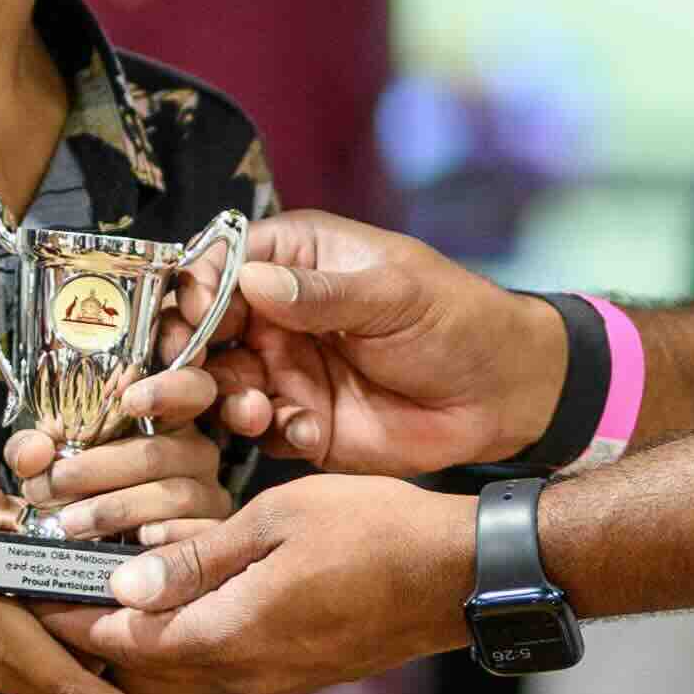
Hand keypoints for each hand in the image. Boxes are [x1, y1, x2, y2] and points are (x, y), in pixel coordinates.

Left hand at [4, 364, 234, 541]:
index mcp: (167, 421)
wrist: (98, 553)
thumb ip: (32, 451)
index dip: (167, 389)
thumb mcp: (52, 464)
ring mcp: (208, 496)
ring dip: (114, 509)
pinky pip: (193, 536)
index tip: (129, 400)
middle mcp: (195, 453)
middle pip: (155, 453)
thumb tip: (32, 454)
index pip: (189, 388)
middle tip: (53, 483)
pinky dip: (161, 539)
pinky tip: (134, 541)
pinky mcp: (210, 537)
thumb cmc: (84, 495)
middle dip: (97, 468)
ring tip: (70, 522)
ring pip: (170, 496)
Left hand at [61, 472, 478, 693]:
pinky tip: (195, 597)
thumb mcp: (275, 522)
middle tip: (60, 587)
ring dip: (154, 627)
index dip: (75, 618)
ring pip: (193, 657)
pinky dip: (199, 630)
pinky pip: (231, 657)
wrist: (457, 578)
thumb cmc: (374, 533)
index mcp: (229, 634)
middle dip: (105, 623)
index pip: (128, 636)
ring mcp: (277, 679)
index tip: (33, 598)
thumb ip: (197, 558)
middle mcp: (246, 672)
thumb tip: (124, 584)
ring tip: (117, 586)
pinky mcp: (303, 673)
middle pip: (154, 654)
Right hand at [197, 214, 566, 481]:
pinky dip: (273, 433)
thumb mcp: (393, 294)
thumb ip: (322, 293)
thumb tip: (252, 281)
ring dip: (226, 400)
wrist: (503, 393)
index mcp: (296, 260)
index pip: (220, 266)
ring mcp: (288, 369)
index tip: (194, 317)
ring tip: (255, 411)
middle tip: (191, 380)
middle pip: (204, 330)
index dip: (195, 291)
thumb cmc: (457, 320)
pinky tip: (307, 431)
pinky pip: (263, 431)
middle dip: (189, 356)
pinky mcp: (303, 421)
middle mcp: (279, 314)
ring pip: (222, 384)